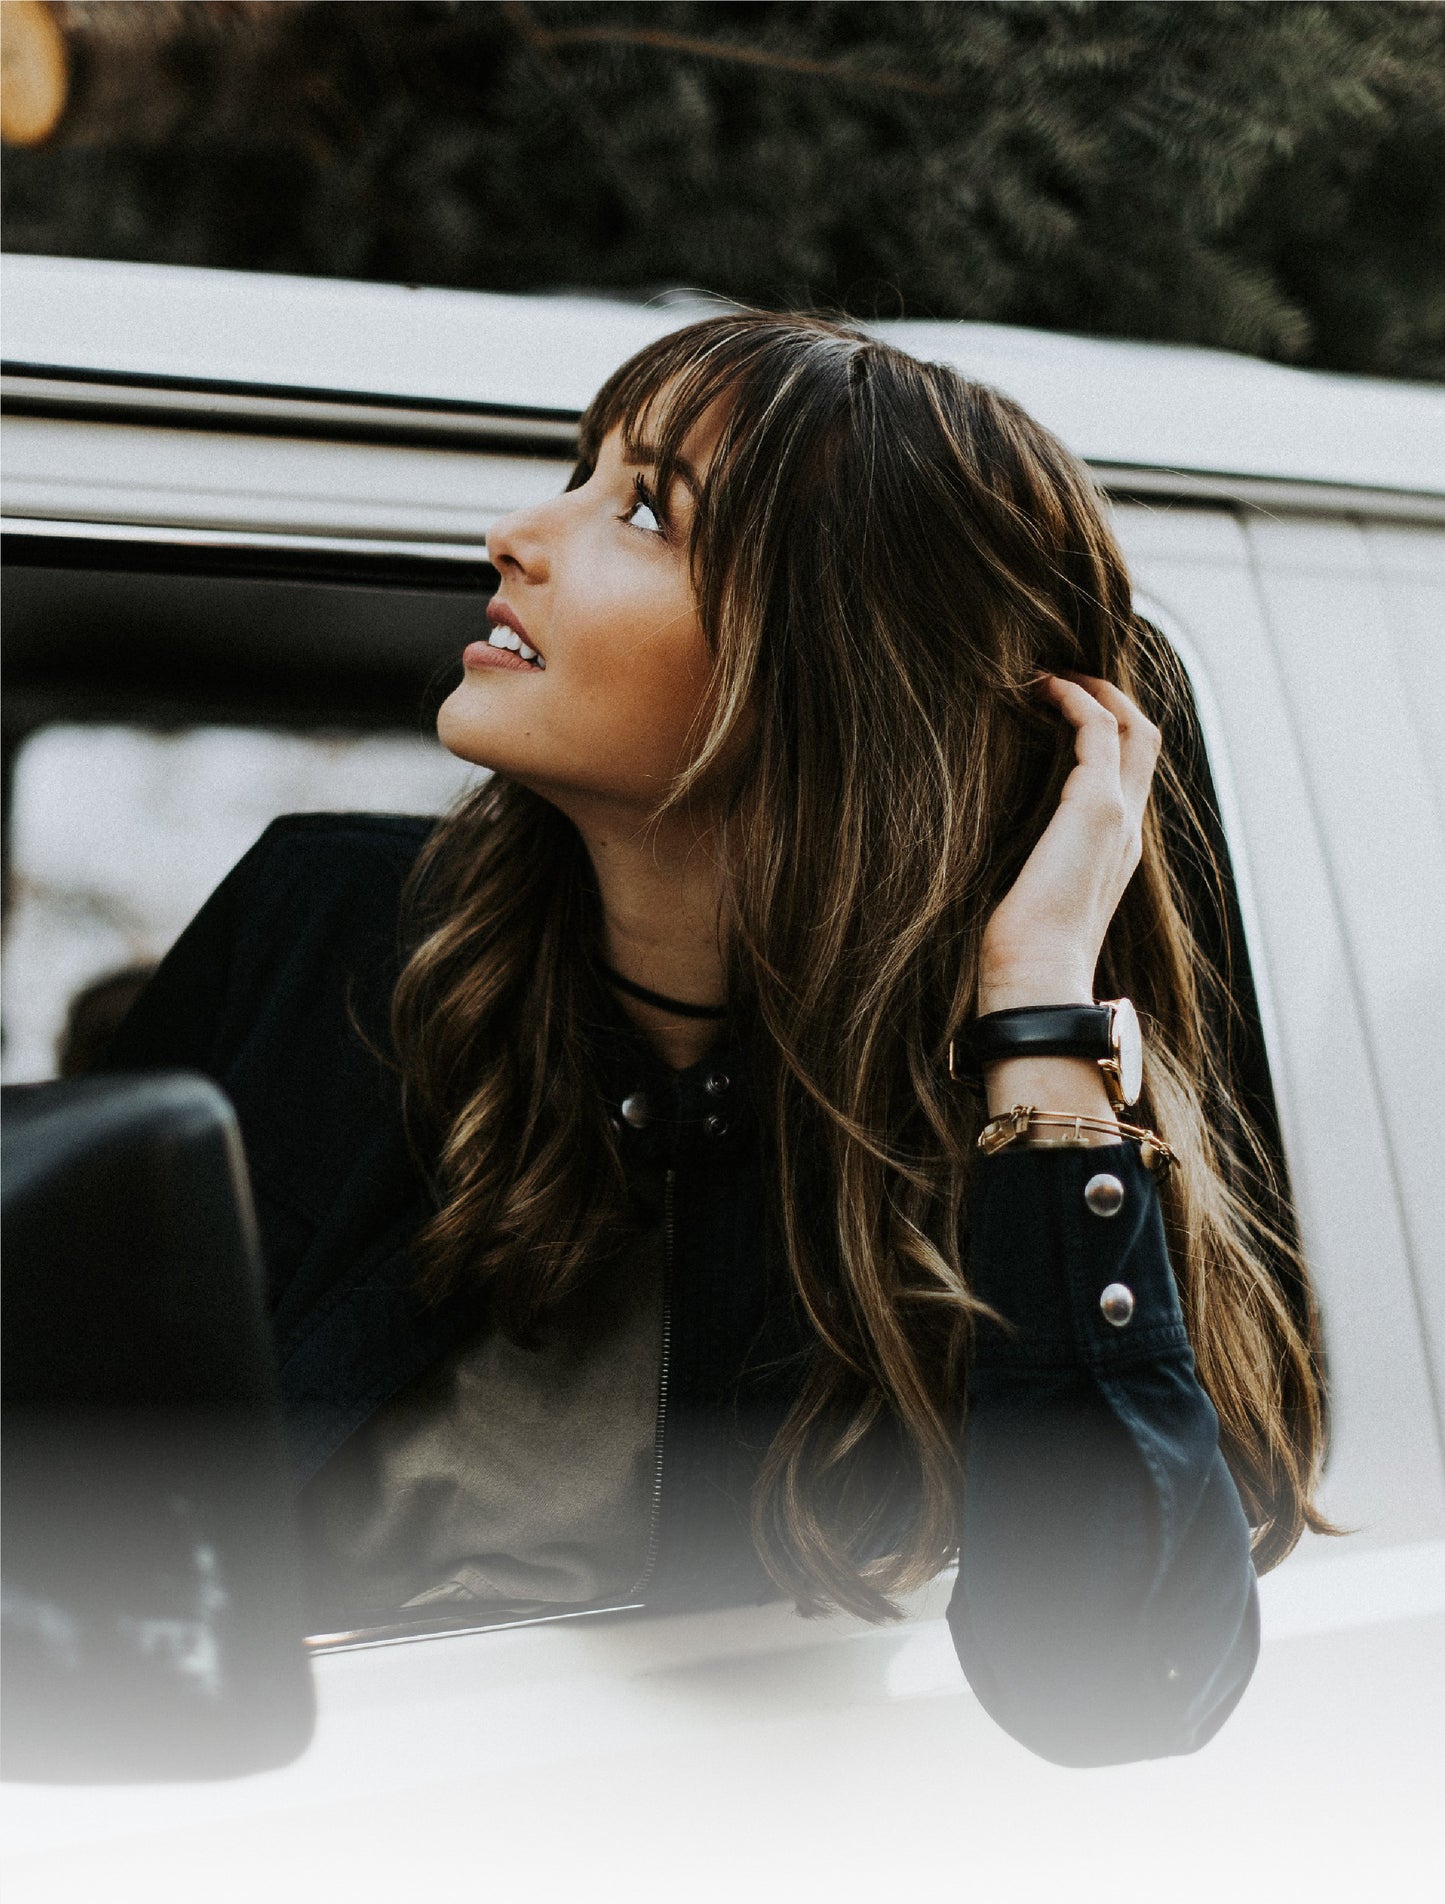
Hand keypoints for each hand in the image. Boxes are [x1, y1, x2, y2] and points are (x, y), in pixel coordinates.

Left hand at [978, 670, 1161, 1015]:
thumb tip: (982, 855)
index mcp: (1113, 852)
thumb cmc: (1020, 955)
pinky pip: (1098, 729)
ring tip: (1049, 674)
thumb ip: (1024, 867)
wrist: (1037, 979)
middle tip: (1062, 679)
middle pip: (1143, 740)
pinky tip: (1040, 688)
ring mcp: (1119, 816)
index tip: (1059, 710)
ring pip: (1132, 726)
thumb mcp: (1026, 899)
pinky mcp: (1096, 806)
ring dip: (1093, 691)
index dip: (1105, 734)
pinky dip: (1075, 699)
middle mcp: (1127, 829)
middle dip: (1109, 700)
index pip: (1128, 776)